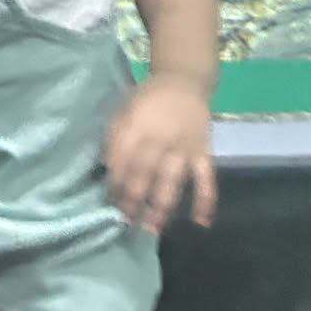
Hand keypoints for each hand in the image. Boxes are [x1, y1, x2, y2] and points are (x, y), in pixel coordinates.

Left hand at [104, 74, 215, 234]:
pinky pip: (206, 178)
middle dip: (133, 200)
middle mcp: (160, 138)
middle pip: (144, 175)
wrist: (184, 80)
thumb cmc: (148, 97)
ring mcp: (184, 147)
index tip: (110, 202)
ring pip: (171, 182)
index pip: (122, 160)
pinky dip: (206, 200)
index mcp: (137, 125)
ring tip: (152, 230)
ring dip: (161, 208)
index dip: (115, 183)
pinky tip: (201, 222)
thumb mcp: (124, 108)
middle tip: (127, 221)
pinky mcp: (203, 152)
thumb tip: (104, 167)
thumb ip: (114, 136)